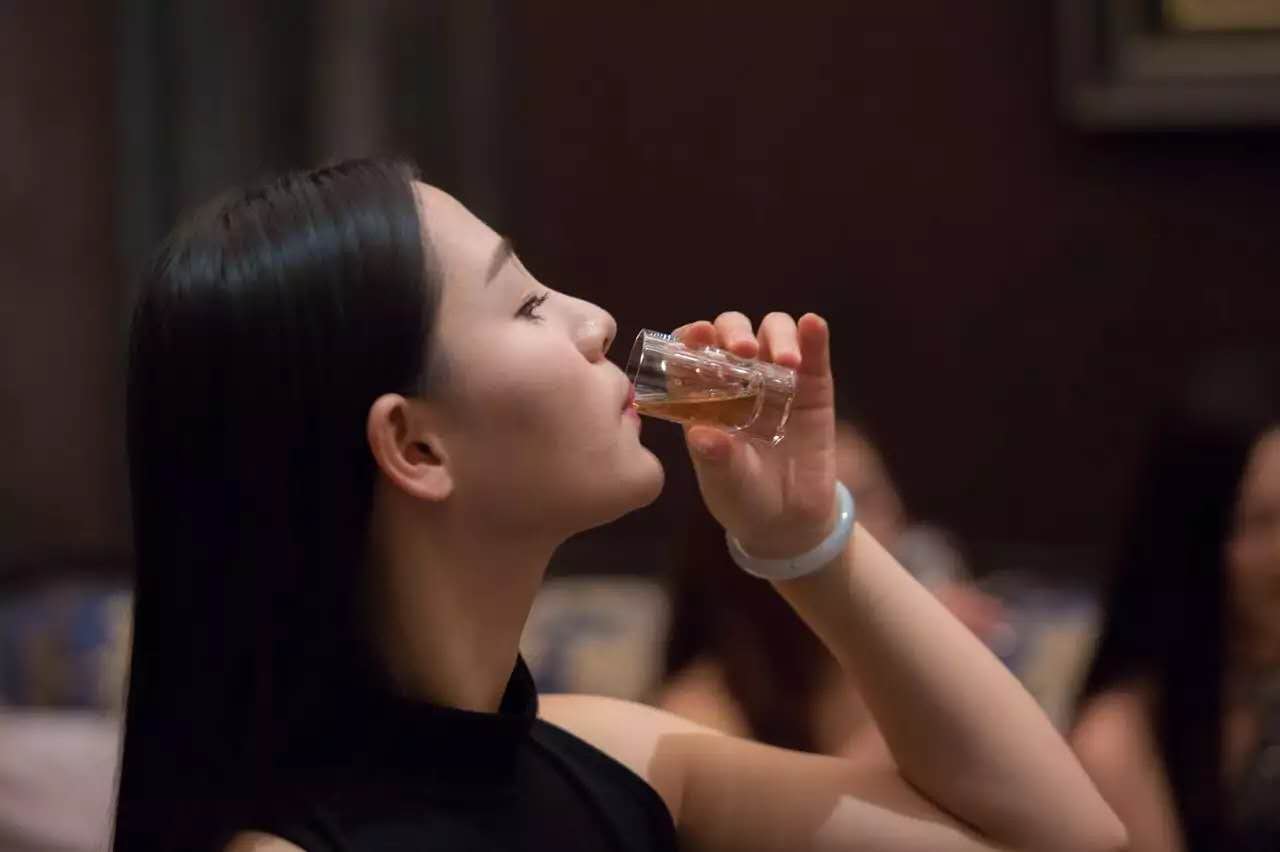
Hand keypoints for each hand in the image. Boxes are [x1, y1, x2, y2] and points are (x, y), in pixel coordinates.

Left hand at [674, 312, 837, 559]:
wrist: (789, 521)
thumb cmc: (743, 498)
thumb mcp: (725, 483)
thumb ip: (716, 460)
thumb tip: (701, 435)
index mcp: (706, 395)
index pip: (693, 352)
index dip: (691, 336)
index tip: (696, 335)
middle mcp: (740, 378)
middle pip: (733, 331)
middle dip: (735, 331)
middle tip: (743, 351)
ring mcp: (778, 379)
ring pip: (773, 332)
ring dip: (777, 335)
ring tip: (785, 362)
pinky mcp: (814, 387)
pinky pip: (814, 353)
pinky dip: (813, 334)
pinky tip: (814, 326)